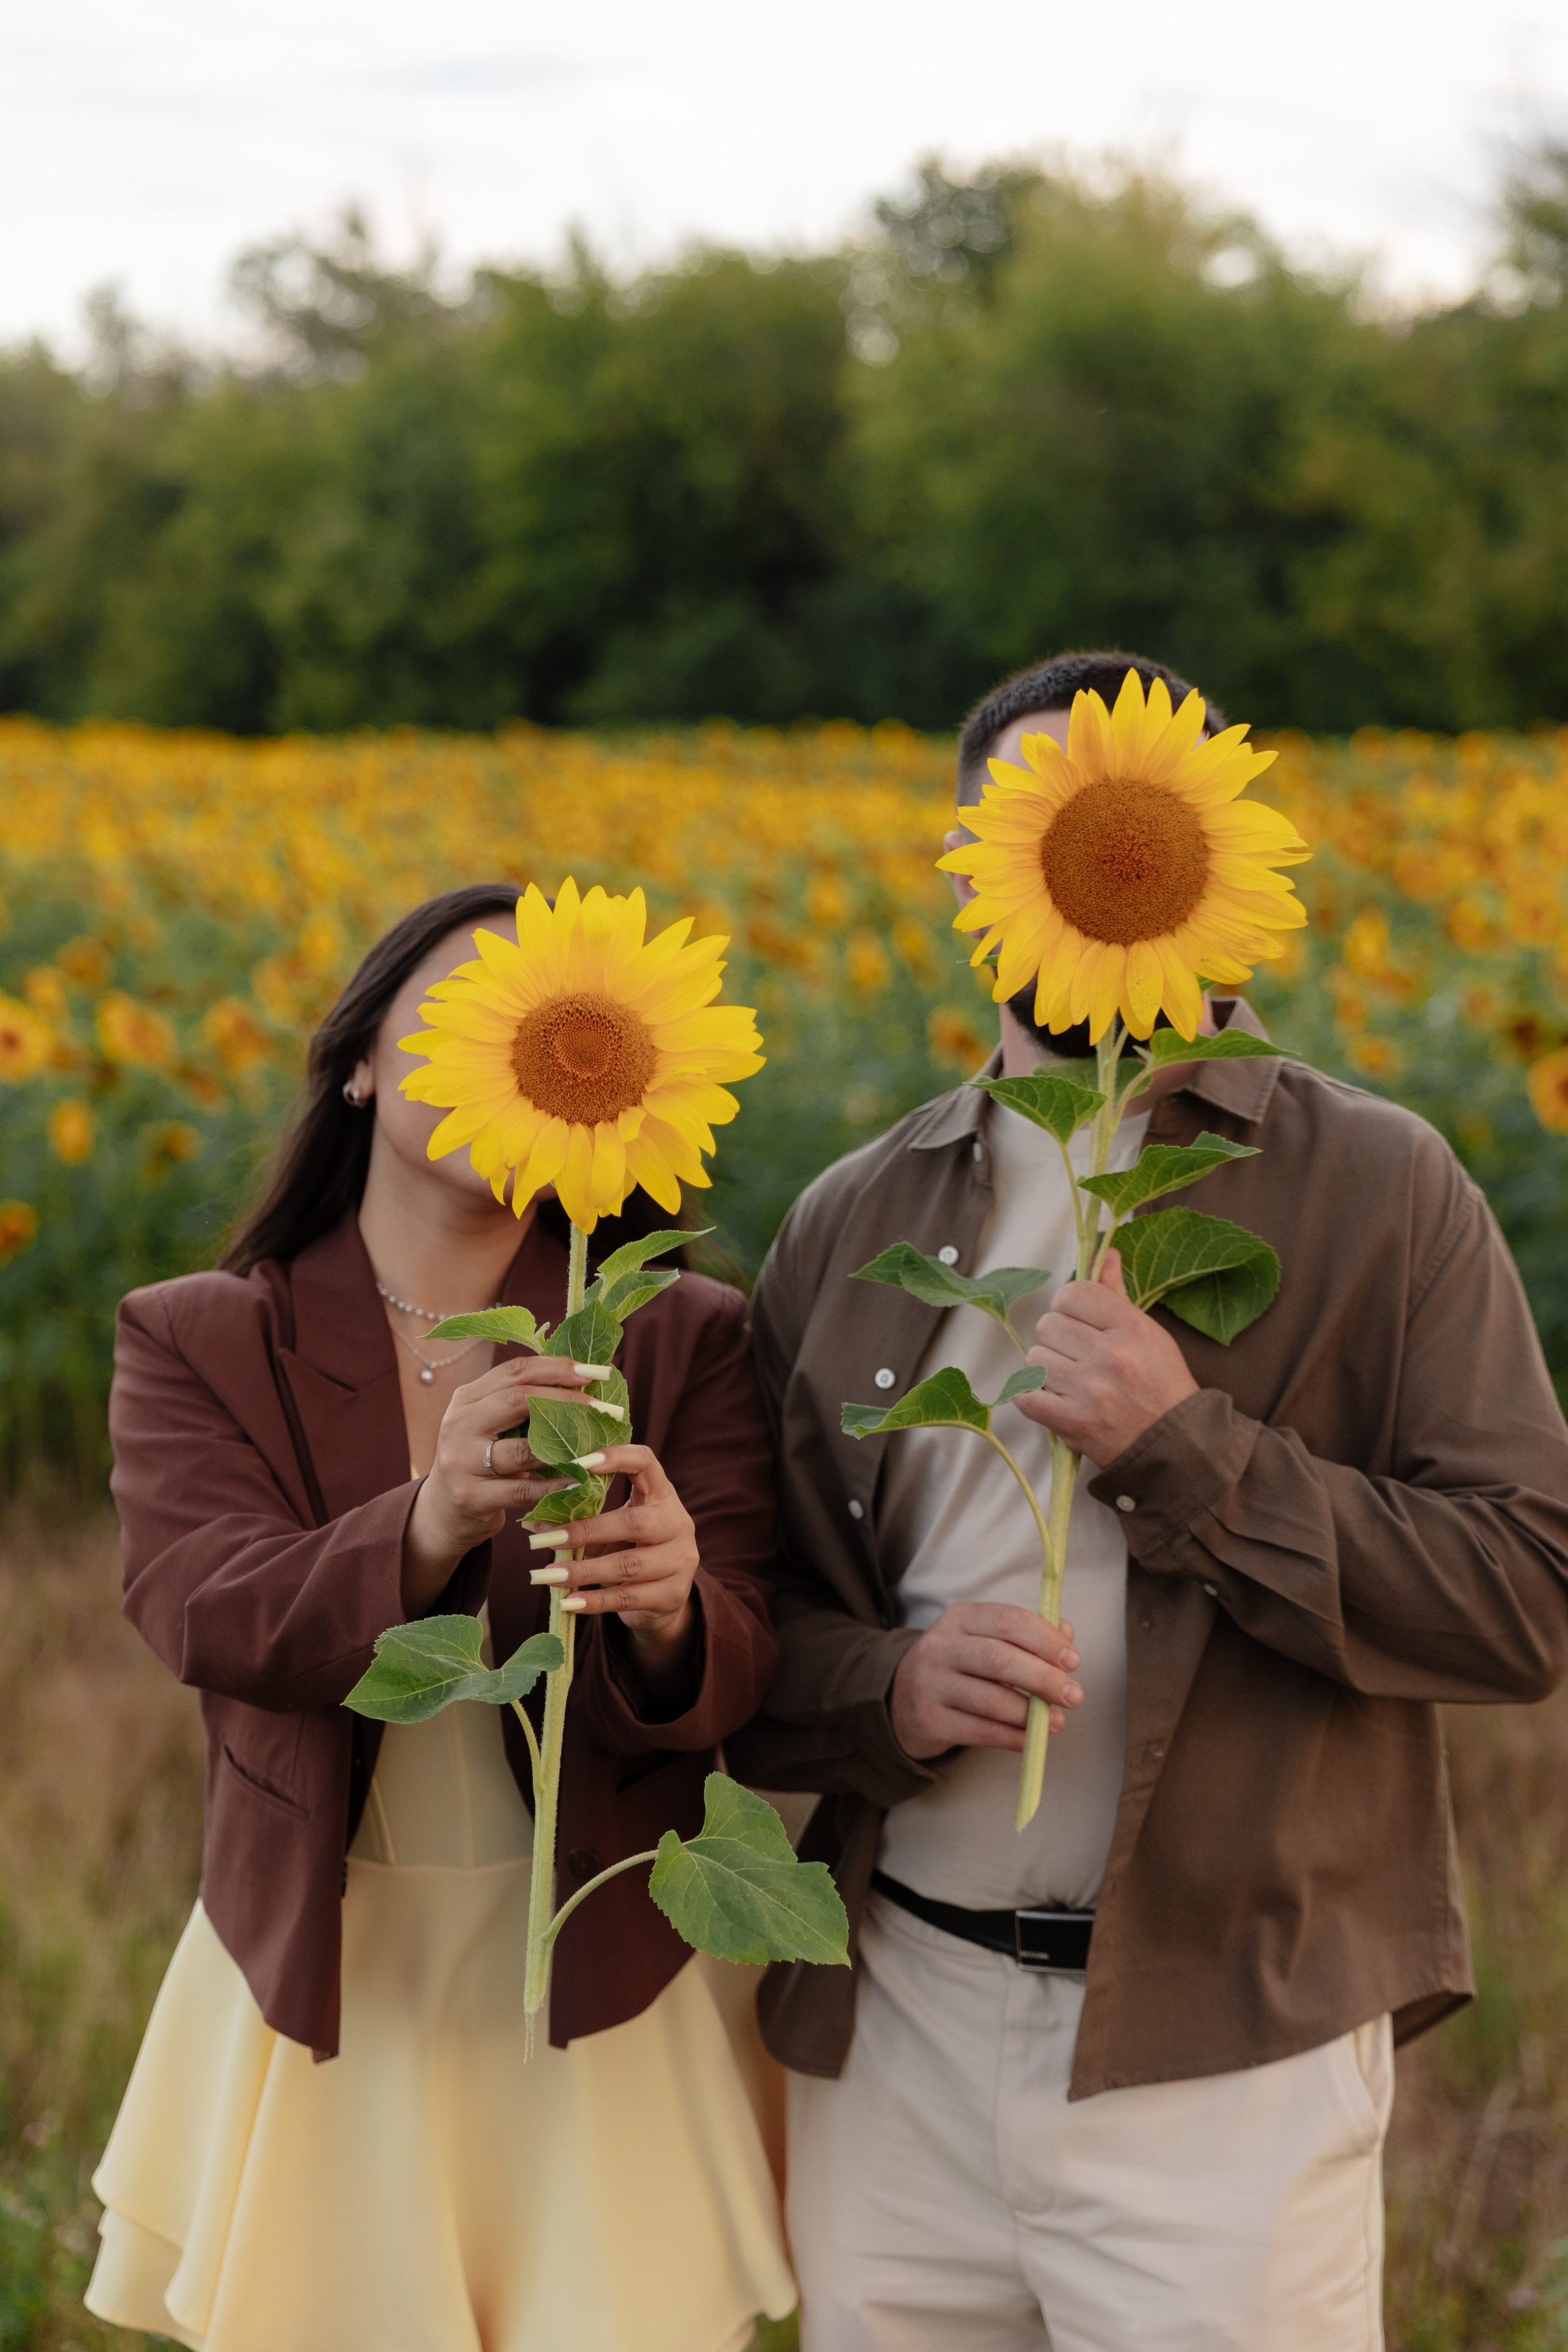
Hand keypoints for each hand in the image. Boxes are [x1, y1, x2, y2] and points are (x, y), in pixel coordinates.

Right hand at [401, 1356, 605, 1612]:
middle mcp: (459, 1424)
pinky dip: (555, 1486)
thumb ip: (521, 1404)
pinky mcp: (471, 1497)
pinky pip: (523, 1490)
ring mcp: (462, 1462)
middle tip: (603, 1407)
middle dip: (566, 1401)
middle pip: (517, 1400)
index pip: (515, 1371)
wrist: (442, 1512)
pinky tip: (580, 1481)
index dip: (557, 1368)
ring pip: (523, 1449)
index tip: (595, 1371)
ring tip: (600, 1444)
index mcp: (466, 1398)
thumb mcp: (489, 1425)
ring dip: (566, 1447)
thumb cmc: (480, 1461)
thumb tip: (583, 1380)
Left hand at [525, 1445, 700, 1695]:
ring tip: (549, 1576)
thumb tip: (533, 1524)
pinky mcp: (673, 1594)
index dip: (617, 1457)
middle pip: (634, 1523)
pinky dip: (595, 1601)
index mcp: (662, 1495)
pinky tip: (568, 1602)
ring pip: (629, 1565)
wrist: (666, 1595)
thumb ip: (582, 1524)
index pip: (647, 1462)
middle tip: (546, 1540)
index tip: (579, 1464)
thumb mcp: (613, 1531)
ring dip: (584, 1571)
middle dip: (586, 1531)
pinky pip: (629, 1598)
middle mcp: (677, 1523)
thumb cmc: (632, 1550)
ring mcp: (680, 1560)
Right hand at [890, 1601, 1081, 1759]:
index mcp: (959, 1618)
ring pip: (991, 1699)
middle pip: (1000, 1659)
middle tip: (1074, 1695)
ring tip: (1057, 1721)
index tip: (1073, 1660)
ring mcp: (930, 1684)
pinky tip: (1031, 1740)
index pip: (1007, 1620)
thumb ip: (1025, 1635)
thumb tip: (1066, 1632)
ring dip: (1031, 1713)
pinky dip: (1013, 1737)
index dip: (1045, 1639)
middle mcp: (939, 1647)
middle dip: (1044, 1678)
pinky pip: (980, 1731)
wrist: (899, 1699)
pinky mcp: (929, 1721)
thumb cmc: (957, 1667)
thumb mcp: (983, 1641)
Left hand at [1014, 1248, 1196, 1466]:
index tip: (1078, 1321)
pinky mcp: (1072, 1424)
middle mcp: (1109, 1356)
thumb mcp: (1149, 1333)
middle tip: (1076, 1354)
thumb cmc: (1161, 1385)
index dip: (1069, 1305)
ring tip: (1069, 1379)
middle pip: (1048, 1324)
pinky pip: (1026, 1396)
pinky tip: (1057, 1399)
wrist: (1175, 1446)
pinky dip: (1035, 1398)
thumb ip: (1117, 1294)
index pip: (1072, 1293)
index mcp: (1131, 1328)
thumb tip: (1104, 1252)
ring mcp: (1089, 1392)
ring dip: (1045, 1368)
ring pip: (1033, 1358)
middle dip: (1057, 1338)